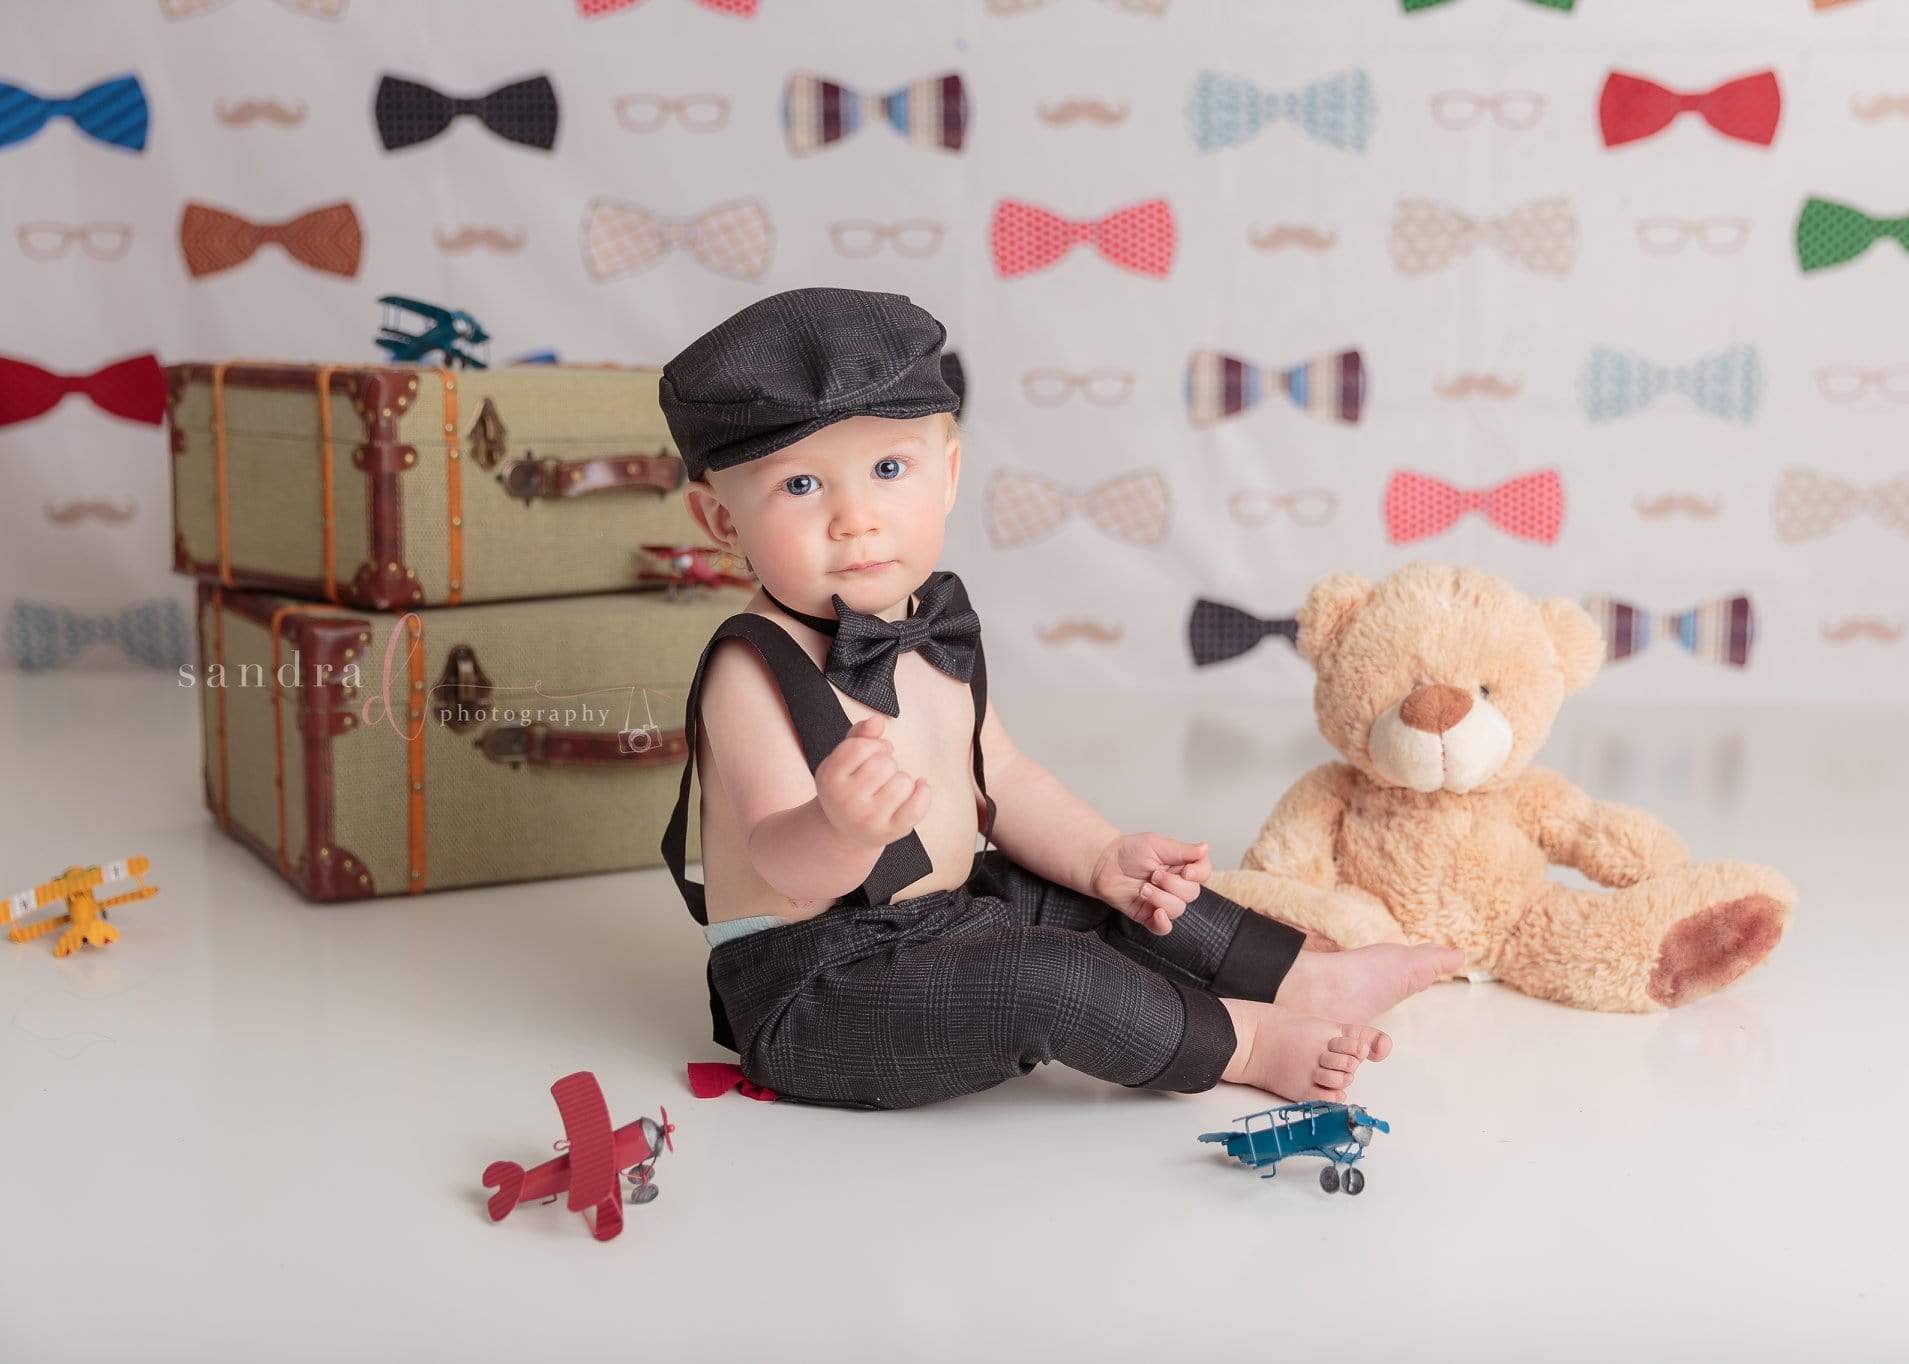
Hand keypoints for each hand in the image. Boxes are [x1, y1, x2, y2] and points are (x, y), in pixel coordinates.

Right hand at [815, 715, 930, 849]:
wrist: (844, 831)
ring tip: (890, 787)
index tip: (874, 752)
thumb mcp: (843, 759)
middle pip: (884, 763)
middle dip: (887, 762)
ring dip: (901, 779)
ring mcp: (868, 819)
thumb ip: (859, 735)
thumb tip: (877, 721)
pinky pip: (918, 805)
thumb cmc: (848, 786)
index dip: (874, 745)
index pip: (860, 747)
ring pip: (903, 781)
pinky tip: (918, 788)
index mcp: (829, 777)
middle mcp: (845, 801)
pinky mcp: (890, 831)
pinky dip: (923, 791)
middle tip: (880, 774)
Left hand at [1089, 833, 1211, 934]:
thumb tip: (1205, 848)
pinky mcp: (1149, 915)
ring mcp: (1163, 901)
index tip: (1186, 871)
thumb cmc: (1128, 851)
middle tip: (1154, 874)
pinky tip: (1156, 913)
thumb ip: (1181, 850)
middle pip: (1192, 893)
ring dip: (1160, 899)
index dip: (1199, 874)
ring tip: (1143, 888)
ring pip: (1178, 909)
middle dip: (1172, 884)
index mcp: (1181, 866)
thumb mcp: (1156, 844)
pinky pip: (1165, 928)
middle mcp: (1175, 885)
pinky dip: (1163, 922)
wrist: (1103, 864)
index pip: (1203, 873)